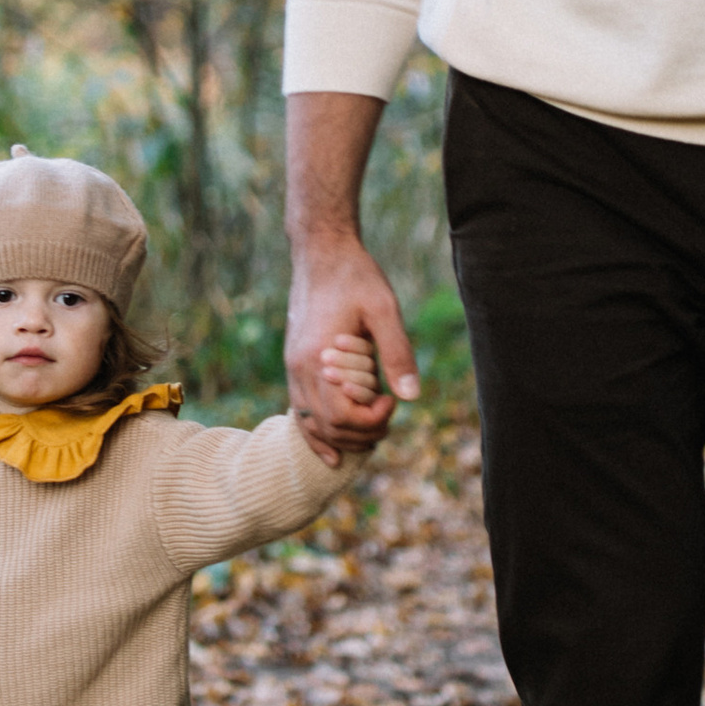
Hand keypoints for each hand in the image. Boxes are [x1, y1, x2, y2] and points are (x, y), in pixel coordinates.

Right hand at [286, 243, 417, 461]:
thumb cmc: (356, 277)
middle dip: (362, 434)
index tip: (392, 400)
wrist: (322, 253)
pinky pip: (301, 413)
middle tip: (389, 416)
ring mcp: (293, 369)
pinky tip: (333, 452)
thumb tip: (410, 397)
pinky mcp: (295, 366)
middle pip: (327, 428)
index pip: (342, 417)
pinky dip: (317, 435)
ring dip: (343, 438)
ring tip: (372, 432)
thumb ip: (396, 353)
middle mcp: (299, 369)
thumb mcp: (384, 309)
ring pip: (311, 426)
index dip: (373, 420)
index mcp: (318, 358)